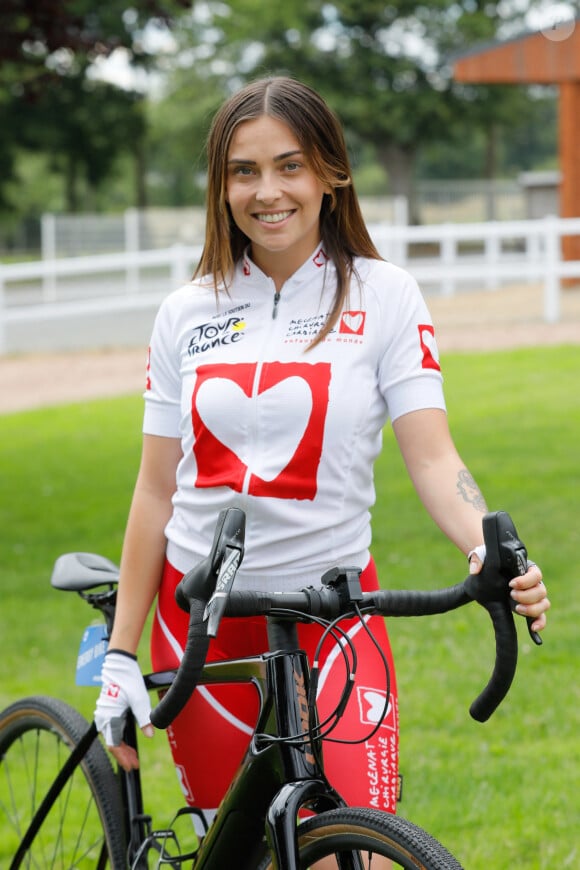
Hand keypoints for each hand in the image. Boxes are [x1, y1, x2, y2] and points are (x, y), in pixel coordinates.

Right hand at [94, 651, 153, 770]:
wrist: (119, 664)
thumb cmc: (128, 680)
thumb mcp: (140, 699)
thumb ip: (144, 718)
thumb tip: (150, 734)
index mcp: (109, 717)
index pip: (114, 745)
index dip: (123, 757)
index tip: (132, 766)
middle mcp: (104, 718)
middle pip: (113, 743)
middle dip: (124, 755)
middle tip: (135, 764)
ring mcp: (105, 714)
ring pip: (112, 737)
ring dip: (122, 747)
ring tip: (133, 755)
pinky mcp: (109, 710)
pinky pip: (113, 729)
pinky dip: (120, 737)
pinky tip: (129, 741)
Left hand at [469, 551, 549, 633]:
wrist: (486, 572)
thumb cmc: (489, 563)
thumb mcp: (481, 558)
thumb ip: (477, 560)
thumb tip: (474, 569)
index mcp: (527, 569)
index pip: (535, 574)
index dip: (526, 580)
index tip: (511, 584)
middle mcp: (534, 583)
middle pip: (541, 591)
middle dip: (527, 596)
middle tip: (511, 595)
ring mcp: (533, 596)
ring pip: (543, 604)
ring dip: (532, 609)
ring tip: (517, 609)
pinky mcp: (530, 607)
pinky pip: (540, 616)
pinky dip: (539, 622)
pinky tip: (533, 629)